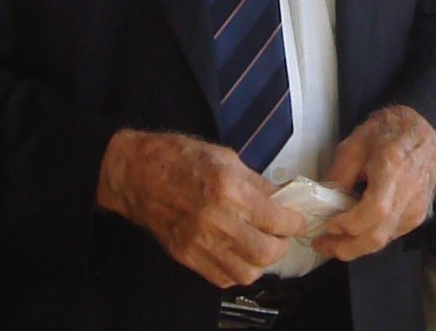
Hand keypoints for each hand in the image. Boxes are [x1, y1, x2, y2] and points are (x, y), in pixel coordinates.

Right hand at [96, 130, 304, 287]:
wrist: (136, 173)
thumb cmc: (180, 157)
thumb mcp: (225, 157)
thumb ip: (256, 183)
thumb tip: (283, 199)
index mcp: (228, 188)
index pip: (276, 218)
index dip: (295, 221)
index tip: (298, 219)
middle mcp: (216, 220)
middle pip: (266, 252)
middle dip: (282, 244)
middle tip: (282, 234)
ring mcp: (199, 242)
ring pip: (247, 272)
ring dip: (261, 262)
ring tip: (262, 246)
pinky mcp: (186, 256)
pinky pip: (222, 278)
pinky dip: (237, 270)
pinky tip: (238, 254)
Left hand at [312, 105, 435, 260]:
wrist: (424, 131)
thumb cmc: (390, 131)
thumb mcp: (355, 143)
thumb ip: (339, 173)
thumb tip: (323, 203)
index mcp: (393, 169)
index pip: (375, 210)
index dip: (350, 224)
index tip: (329, 225)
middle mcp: (408, 193)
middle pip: (378, 235)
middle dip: (346, 247)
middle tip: (322, 245)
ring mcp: (415, 208)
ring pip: (383, 241)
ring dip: (355, 247)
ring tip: (333, 241)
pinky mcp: (417, 216)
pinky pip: (390, 235)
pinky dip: (369, 238)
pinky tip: (355, 231)